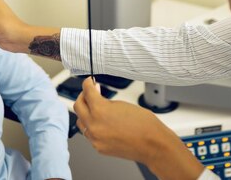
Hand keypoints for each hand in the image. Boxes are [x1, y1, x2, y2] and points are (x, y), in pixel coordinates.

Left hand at [73, 78, 203, 179]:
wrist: (153, 144)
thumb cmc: (144, 124)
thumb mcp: (122, 104)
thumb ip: (105, 101)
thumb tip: (97, 98)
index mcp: (99, 110)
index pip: (86, 92)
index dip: (87, 84)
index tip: (89, 82)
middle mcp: (94, 125)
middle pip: (78, 106)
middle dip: (83, 97)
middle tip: (90, 93)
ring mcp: (95, 138)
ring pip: (80, 122)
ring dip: (85, 113)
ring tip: (95, 109)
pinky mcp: (98, 147)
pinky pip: (89, 134)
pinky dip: (92, 127)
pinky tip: (100, 123)